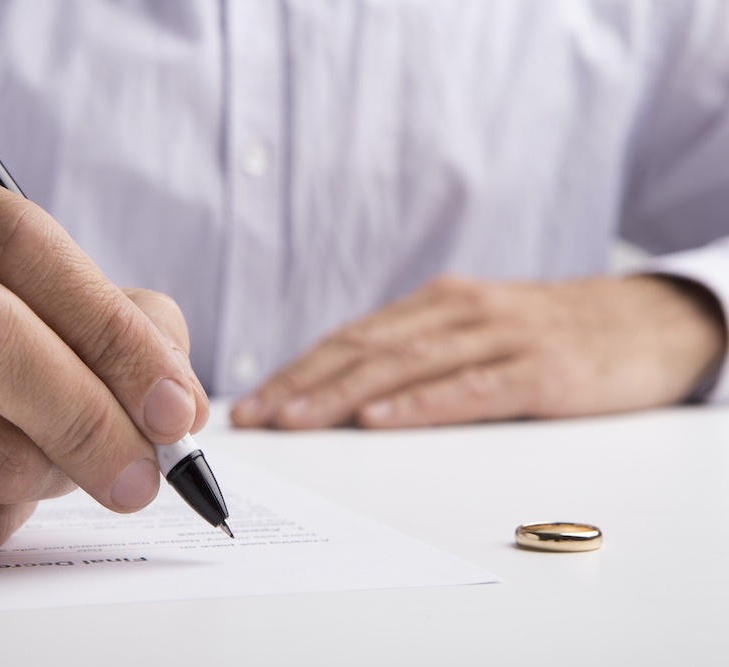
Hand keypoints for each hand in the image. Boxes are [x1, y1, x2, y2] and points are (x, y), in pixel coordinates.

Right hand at [0, 133, 207, 551]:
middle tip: (151, 472)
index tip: (178, 406)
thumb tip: (178, 401)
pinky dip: (10, 512)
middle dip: (90, 414)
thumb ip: (113, 313)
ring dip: (59, 471)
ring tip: (72, 461)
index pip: (21, 243)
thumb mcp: (19, 271)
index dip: (114, 332)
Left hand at [231, 274, 725, 428]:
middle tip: (256, 417)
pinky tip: (379, 422)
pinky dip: (419, 405)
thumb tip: (348, 400)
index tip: (254, 404)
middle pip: (364, 350)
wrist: (647, 320)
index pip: (351, 339)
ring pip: (405, 366)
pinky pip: (469, 388)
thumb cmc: (547, 334)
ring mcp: (499, 336)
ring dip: (342, 395)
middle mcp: (458, 312)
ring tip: (296, 420)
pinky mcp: (539, 368)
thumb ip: (422, 355)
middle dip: (302, 385)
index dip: (297, 371)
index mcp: (436, 304)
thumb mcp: (477, 332)